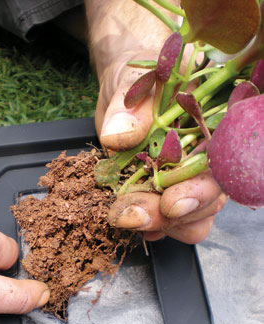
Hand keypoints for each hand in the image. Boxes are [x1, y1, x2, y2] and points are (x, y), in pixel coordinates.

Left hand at [96, 50, 225, 243]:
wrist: (123, 91)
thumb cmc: (138, 80)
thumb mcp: (132, 83)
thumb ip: (130, 107)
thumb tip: (117, 136)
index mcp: (212, 132)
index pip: (220, 169)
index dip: (201, 191)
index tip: (171, 203)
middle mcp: (205, 163)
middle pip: (210, 204)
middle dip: (173, 216)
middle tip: (133, 214)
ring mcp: (185, 183)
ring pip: (192, 222)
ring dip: (162, 226)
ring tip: (125, 215)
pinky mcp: (162, 196)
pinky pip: (168, 226)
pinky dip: (151, 228)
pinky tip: (130, 221)